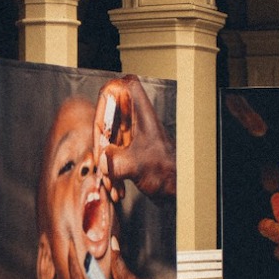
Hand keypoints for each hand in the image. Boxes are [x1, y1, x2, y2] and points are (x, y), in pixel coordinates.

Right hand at [94, 75, 175, 200]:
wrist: (178, 192)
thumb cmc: (167, 174)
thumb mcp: (137, 167)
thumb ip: (115, 162)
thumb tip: (101, 162)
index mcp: (142, 114)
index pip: (124, 86)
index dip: (108, 98)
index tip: (102, 123)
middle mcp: (137, 122)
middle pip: (108, 116)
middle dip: (100, 141)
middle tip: (101, 160)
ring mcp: (134, 136)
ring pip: (108, 139)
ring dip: (104, 162)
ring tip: (110, 184)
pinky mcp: (131, 151)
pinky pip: (112, 155)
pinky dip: (110, 171)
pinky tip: (116, 188)